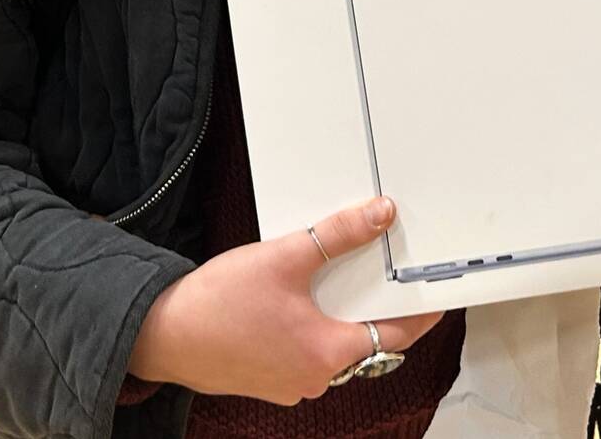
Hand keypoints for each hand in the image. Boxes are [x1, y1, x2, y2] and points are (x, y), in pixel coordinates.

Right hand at [127, 197, 443, 404]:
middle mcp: (315, 377)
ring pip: (337, 350)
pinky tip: (302, 305)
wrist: (161, 334)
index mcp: (327, 352)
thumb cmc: (215, 305)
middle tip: (390, 282)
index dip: (422, 315)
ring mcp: (292, 384)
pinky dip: (316, 331)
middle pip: (368, 343)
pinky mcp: (271, 379)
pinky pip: (309, 356)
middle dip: (379, 312)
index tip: (439, 299)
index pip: (396, 335)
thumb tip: (379, 216)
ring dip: (344, 321)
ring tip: (342, 286)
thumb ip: (337, 235)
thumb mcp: (285, 256)